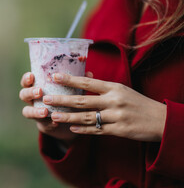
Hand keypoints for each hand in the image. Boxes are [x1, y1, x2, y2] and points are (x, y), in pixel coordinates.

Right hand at [19, 72, 93, 142]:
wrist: (66, 118)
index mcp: (36, 86)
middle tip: (39, 91)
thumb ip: (75, 82)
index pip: (27, 81)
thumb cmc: (65, 97)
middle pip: (23, 94)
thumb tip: (89, 73)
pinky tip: (55, 123)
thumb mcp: (69, 89)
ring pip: (27, 111)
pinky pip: (41, 125)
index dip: (27, 78)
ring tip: (45, 111)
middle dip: (30, 92)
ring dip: (35, 111)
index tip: (32, 75)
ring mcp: (35, 112)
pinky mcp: (42, 124)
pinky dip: (48, 123)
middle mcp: (32, 99)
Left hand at [43, 73, 166, 141]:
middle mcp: (114, 100)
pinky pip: (96, 130)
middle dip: (63, 99)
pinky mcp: (119, 130)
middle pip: (83, 99)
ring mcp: (116, 116)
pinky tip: (71, 129)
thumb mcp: (122, 90)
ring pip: (86, 117)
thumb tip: (84, 80)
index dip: (70, 79)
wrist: (160, 119)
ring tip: (53, 116)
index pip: (88, 81)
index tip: (54, 76)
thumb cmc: (137, 102)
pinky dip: (83, 130)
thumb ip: (103, 87)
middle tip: (46, 98)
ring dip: (68, 117)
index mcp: (114, 87)